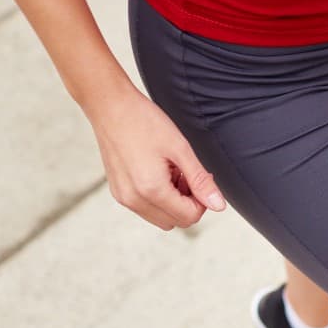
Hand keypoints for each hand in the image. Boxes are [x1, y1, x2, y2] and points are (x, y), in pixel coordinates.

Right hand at [87, 84, 226, 229]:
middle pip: (176, 222)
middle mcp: (134, 199)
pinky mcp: (118, 192)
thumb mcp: (180, 149)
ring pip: (161, 218)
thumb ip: (201, 181)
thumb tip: (218, 206)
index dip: (202, 201)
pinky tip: (158, 172)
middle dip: (188, 203)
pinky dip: (158, 198)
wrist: (110, 106)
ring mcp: (123, 197)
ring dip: (173, 202)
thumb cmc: (143, 121)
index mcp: (151, 190)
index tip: (200, 178)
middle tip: (186, 174)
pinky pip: (146, 208)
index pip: (189, 217)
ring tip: (171, 171)